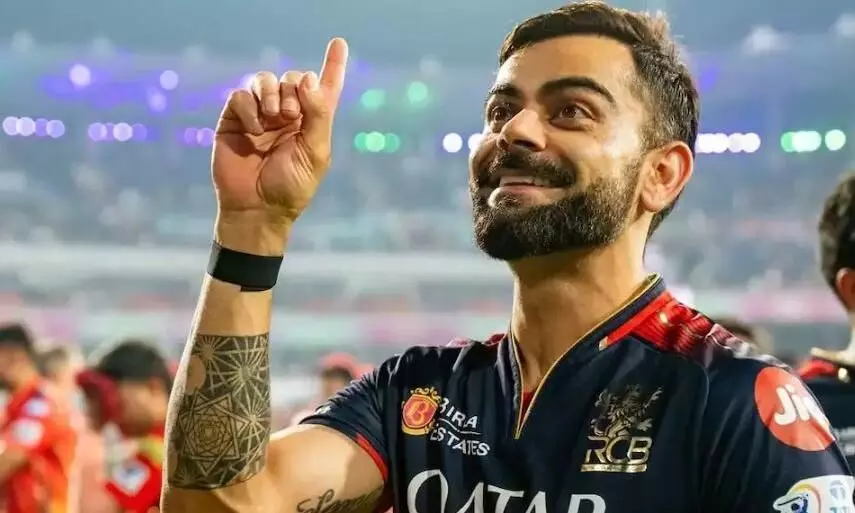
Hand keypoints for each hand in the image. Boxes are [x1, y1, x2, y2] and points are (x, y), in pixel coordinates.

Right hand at [212, 38, 348, 222]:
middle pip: (293, 78)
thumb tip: (307, 78)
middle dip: (294, 90)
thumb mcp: (315, 152)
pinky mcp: (235, 120)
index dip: (333, 66)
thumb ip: (318, 114)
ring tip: (273, 117)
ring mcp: (260, 115)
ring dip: (271, 93)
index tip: (339, 43)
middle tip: (290, 116)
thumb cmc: (291, 186)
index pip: (324, 88)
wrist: (257, 208)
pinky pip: (241, 95)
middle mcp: (287, 114)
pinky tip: (254, 129)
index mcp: (312, 122)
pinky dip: (249, 107)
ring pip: (264, 80)